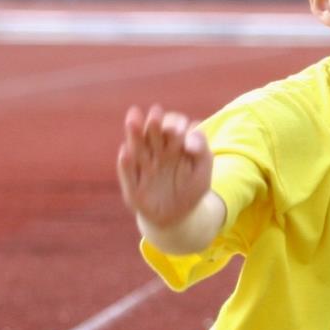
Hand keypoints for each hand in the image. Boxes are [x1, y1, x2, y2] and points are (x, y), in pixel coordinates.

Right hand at [116, 104, 212, 229]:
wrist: (179, 216)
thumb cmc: (191, 189)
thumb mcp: (203, 170)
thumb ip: (201, 150)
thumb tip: (190, 138)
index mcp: (172, 145)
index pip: (172, 127)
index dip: (176, 124)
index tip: (182, 129)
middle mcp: (154, 152)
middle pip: (152, 133)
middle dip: (154, 123)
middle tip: (156, 113)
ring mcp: (142, 168)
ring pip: (137, 148)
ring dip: (134, 133)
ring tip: (133, 119)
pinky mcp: (133, 187)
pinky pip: (128, 173)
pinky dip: (126, 163)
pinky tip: (126, 152)